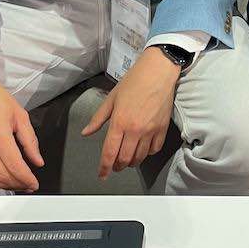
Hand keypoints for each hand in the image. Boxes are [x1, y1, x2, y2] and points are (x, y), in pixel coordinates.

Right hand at [0, 69, 43, 191]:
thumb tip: (37, 161)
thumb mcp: (20, 115)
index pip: (15, 167)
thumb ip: (30, 141)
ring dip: (3, 185)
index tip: (34, 184)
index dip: (27, 179)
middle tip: (27, 185)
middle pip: (1, 176)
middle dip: (17, 185)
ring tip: (15, 183)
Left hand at [81, 47, 180, 179]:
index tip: (102, 175)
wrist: (157, 72)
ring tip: (127, 159)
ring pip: (140, 157)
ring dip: (131, 162)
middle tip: (114, 165)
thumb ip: (98, 118)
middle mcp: (135, 129)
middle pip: (124, 159)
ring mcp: (150, 130)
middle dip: (117, 166)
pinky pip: (154, 150)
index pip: (109, 152)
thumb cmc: (133, 82)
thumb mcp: (111, 98)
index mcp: (119, 122)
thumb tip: (86, 132)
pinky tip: (142, 149)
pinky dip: (147, 154)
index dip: (104, 168)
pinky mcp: (162, 129)